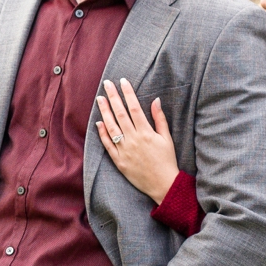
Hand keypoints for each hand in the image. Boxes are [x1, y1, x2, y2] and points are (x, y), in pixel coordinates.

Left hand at [95, 78, 179, 202]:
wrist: (163, 184)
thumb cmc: (166, 160)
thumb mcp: (167, 138)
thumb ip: (160, 119)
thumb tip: (156, 100)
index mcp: (146, 132)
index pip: (134, 108)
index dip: (128, 93)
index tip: (122, 81)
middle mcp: (134, 139)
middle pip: (120, 114)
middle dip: (113, 97)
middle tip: (106, 84)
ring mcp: (124, 150)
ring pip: (111, 127)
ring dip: (104, 112)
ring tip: (100, 99)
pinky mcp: (119, 161)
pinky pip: (108, 145)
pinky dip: (102, 133)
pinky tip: (98, 123)